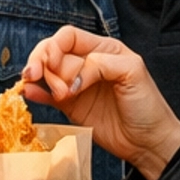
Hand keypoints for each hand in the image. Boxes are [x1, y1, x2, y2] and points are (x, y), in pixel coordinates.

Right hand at [22, 28, 179, 179]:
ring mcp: (76, 85)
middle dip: (45, 63)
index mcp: (103, 49)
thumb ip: (101, 64)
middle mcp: (87, 63)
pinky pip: (47, 94)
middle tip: (53, 84)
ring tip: (53, 94)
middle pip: (53, 52)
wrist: (149, 142)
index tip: (52, 62)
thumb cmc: (148, 105)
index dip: (55, 46)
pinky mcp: (70, 106)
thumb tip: (72, 77)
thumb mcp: (132, 72)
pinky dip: (36, 92)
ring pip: (47, 72)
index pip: (68, 37)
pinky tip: (30, 92)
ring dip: (41, 78)